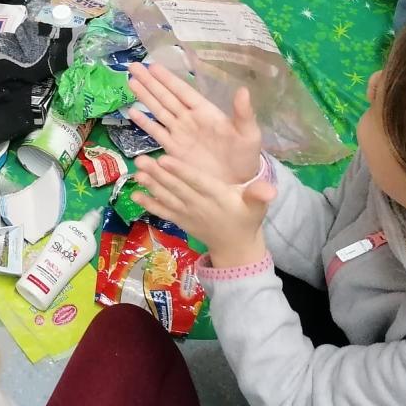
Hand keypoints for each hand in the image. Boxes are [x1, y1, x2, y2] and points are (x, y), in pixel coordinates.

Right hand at [126, 62, 263, 185]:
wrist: (237, 185)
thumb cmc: (245, 156)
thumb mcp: (248, 134)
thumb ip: (243, 113)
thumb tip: (243, 90)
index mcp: (206, 112)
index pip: (183, 91)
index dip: (168, 79)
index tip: (153, 65)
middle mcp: (189, 119)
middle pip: (166, 96)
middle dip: (150, 82)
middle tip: (133, 66)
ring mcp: (180, 134)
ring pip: (158, 110)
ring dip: (144, 96)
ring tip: (131, 81)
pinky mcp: (173, 150)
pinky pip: (156, 132)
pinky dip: (144, 123)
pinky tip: (132, 112)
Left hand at [132, 154, 274, 267]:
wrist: (236, 247)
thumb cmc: (247, 217)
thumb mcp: (257, 205)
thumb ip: (259, 195)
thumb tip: (270, 189)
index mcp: (218, 196)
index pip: (198, 181)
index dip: (181, 171)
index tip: (165, 159)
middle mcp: (200, 205)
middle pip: (177, 188)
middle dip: (159, 174)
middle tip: (141, 160)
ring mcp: (188, 214)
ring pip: (167, 198)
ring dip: (150, 186)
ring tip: (136, 172)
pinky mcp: (180, 221)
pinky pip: (164, 213)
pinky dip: (149, 205)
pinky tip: (134, 196)